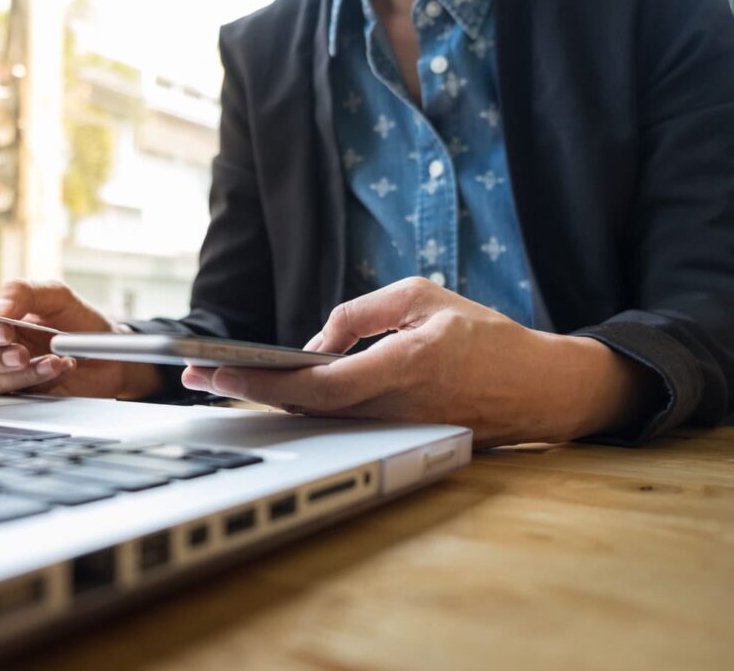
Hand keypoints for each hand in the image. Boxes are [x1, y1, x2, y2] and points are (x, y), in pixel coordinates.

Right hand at [0, 279, 162, 398]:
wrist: (111, 353)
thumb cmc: (80, 322)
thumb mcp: (57, 296)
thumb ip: (24, 292)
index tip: (6, 331)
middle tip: (21, 353)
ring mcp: (9, 374)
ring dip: (25, 371)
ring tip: (55, 360)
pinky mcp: (25, 395)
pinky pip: (18, 394)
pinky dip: (40, 380)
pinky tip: (61, 368)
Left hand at [181, 277, 654, 447]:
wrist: (536, 388)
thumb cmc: (485, 336)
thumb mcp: (424, 297)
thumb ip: (361, 313)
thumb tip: (314, 341)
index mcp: (405, 365)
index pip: (318, 383)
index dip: (263, 381)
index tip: (219, 370)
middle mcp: (394, 405)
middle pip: (304, 408)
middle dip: (245, 391)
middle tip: (197, 376)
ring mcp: (394, 427)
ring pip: (316, 420)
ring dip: (264, 401)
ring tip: (219, 382)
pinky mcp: (396, 435)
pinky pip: (336, 424)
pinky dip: (296, 409)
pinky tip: (267, 396)